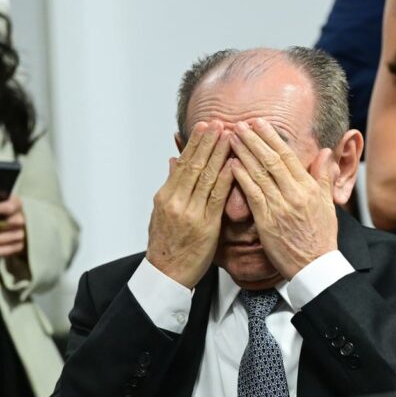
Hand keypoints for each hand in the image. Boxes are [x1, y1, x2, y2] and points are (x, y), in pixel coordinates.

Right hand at [146, 122, 233, 288]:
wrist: (165, 275)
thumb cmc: (167, 246)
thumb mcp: (161, 213)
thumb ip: (171, 186)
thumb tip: (174, 161)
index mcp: (166, 196)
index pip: (184, 163)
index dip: (196, 143)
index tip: (206, 126)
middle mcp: (176, 201)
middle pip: (194, 164)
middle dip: (208, 141)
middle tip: (219, 121)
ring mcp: (189, 212)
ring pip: (205, 176)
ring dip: (218, 153)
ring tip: (229, 134)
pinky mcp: (204, 226)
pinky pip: (216, 198)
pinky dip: (225, 179)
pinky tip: (233, 165)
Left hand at [230, 118, 338, 279]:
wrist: (315, 265)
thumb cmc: (321, 237)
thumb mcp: (328, 203)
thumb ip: (324, 176)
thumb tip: (325, 152)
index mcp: (309, 188)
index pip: (288, 156)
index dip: (271, 138)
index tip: (259, 124)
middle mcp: (295, 194)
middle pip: (271, 160)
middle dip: (254, 140)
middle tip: (240, 124)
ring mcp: (280, 207)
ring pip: (259, 173)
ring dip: (244, 153)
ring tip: (232, 138)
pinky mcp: (267, 221)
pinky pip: (252, 194)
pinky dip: (241, 177)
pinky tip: (231, 165)